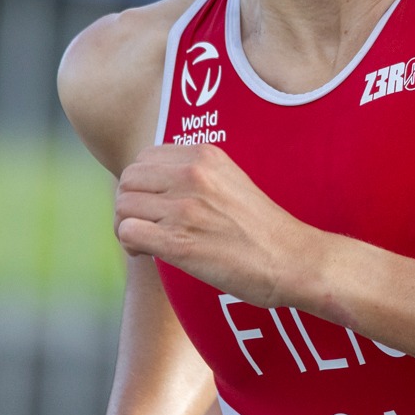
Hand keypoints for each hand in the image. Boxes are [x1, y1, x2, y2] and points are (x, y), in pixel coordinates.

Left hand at [114, 144, 309, 305]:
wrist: (291, 258)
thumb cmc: (262, 228)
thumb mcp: (231, 181)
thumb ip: (196, 174)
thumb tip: (155, 185)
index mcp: (205, 155)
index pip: (143, 158)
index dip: (143, 184)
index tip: (156, 205)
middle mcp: (193, 174)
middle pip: (128, 180)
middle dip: (130, 205)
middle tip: (147, 226)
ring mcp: (185, 207)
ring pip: (123, 206)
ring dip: (127, 226)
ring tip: (148, 241)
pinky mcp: (179, 242)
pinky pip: (127, 232)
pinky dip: (130, 245)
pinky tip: (148, 253)